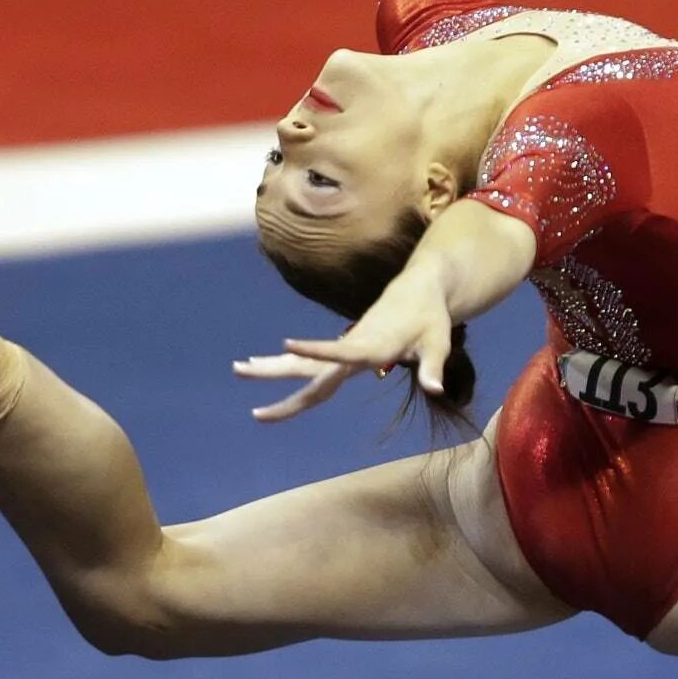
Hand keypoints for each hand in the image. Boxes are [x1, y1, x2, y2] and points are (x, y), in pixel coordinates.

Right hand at [234, 270, 456, 422]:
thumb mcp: (438, 344)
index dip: (316, 350)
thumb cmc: (430, 319)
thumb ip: (433, 368)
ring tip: (238, 367)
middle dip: (274, 372)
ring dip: (272, 367)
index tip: (287, 344)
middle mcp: (352, 348)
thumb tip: (435, 388)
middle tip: (239, 370)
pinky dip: (289, 365)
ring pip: (303, 365)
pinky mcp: (344, 348)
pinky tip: (266, 363)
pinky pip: (312, 364)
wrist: (419, 290)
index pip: (340, 352)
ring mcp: (345, 349)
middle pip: (309, 367)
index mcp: (373, 347)